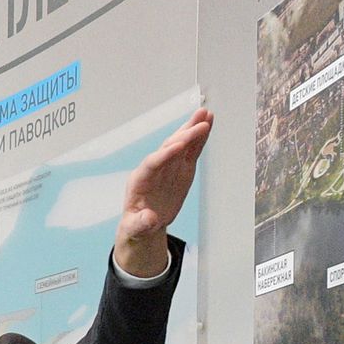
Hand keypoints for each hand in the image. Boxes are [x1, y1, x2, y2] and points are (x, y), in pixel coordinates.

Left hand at [114, 107, 212, 277]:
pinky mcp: (180, 168)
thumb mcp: (135, 229)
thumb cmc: (136, 225)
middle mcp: (154, 168)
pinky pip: (190, 151)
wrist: (144, 224)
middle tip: (201, 124)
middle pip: (169, 148)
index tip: (178, 146)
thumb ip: (141, 224)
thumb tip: (149, 219)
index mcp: (140, 180)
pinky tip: (208, 125)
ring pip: (181, 144)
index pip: (153, 163)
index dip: (165, 154)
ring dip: (193, 129)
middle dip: (184, 136)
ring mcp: (169, 166)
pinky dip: (199, 139)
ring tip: (206, 114)